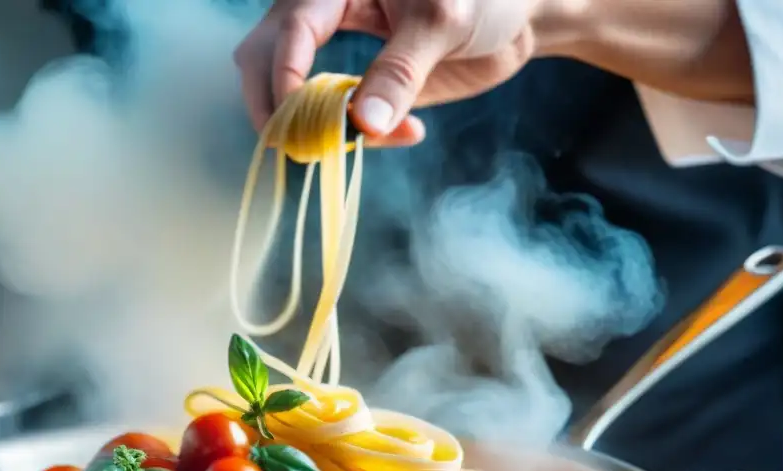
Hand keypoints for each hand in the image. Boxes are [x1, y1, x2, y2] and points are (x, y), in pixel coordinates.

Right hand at [234, 0, 553, 146]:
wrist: (519, 17)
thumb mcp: (443, 23)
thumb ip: (400, 71)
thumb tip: (362, 124)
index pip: (290, 27)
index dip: (285, 75)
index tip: (300, 118)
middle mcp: (324, 12)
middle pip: (263, 57)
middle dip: (276, 105)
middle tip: (306, 144)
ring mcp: (335, 50)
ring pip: (287, 90)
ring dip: (316, 126)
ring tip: (372, 136)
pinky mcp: (356, 84)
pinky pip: (334, 117)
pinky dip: (355, 136)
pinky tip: (406, 131)